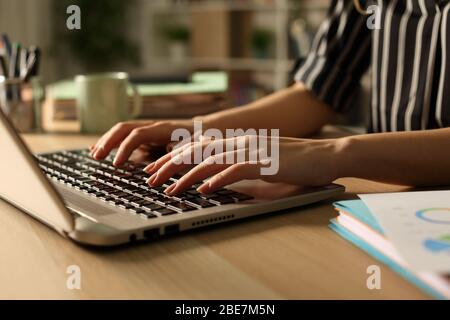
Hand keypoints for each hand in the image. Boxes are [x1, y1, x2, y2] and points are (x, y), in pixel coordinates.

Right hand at [90, 119, 193, 165]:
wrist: (205, 129)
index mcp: (163, 128)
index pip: (137, 135)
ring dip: (106, 141)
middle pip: (124, 128)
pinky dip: (112, 143)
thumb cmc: (201, 140)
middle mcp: (152, 126)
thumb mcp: (194, 146)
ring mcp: (147, 130)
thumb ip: (180, 151)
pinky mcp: (146, 136)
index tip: (117, 163)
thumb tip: (164, 157)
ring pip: (122, 131)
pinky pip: (125, 137)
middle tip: (96, 157)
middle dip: (108, 141)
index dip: (125, 148)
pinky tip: (99, 150)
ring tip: (94, 154)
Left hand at [143, 136, 341, 194]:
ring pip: (212, 160)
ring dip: (187, 175)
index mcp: (238, 141)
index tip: (155, 169)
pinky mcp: (266, 162)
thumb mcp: (261, 162)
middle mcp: (241, 142)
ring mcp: (253, 151)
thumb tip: (215, 179)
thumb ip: (237, 167)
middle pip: (198, 151)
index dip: (174, 157)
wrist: (327, 155)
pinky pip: (237, 170)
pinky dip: (218, 179)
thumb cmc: (295, 163)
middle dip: (170, 165)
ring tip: (169, 189)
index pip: (198, 147)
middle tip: (150, 179)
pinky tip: (204, 190)